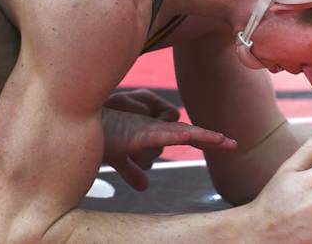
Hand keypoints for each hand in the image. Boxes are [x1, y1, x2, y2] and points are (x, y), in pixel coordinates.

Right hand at [101, 89, 236, 190]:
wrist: (78, 126)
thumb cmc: (98, 136)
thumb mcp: (119, 158)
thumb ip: (132, 170)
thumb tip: (144, 186)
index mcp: (152, 133)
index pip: (185, 135)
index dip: (206, 138)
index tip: (228, 142)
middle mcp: (153, 128)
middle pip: (187, 133)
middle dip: (210, 138)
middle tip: (233, 144)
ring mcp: (146, 130)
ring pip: (177, 135)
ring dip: (195, 138)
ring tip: (208, 141)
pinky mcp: (137, 134)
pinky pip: (159, 134)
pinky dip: (174, 134)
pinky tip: (186, 136)